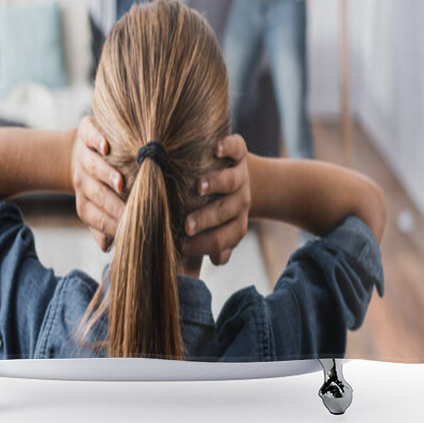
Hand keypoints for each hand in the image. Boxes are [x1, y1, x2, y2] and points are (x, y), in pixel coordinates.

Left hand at [70, 115, 124, 250]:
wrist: (81, 147)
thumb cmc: (100, 180)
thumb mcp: (98, 202)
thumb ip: (103, 223)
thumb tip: (109, 246)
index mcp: (84, 196)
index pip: (93, 214)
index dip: (108, 223)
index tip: (127, 228)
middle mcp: (82, 176)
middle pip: (94, 191)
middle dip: (110, 202)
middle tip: (129, 210)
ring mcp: (84, 153)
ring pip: (92, 165)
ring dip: (105, 174)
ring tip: (120, 182)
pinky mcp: (85, 130)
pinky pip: (89, 135)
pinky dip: (96, 140)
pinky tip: (106, 146)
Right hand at [182, 135, 250, 265]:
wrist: (236, 171)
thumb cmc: (213, 206)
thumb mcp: (211, 228)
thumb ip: (203, 246)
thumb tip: (185, 275)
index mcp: (236, 220)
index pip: (226, 237)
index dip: (207, 244)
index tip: (183, 246)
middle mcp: (240, 199)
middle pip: (229, 211)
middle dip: (208, 219)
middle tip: (187, 225)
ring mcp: (240, 174)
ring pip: (232, 180)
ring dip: (217, 184)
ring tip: (199, 187)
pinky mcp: (238, 151)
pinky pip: (237, 148)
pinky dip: (228, 147)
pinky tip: (215, 149)